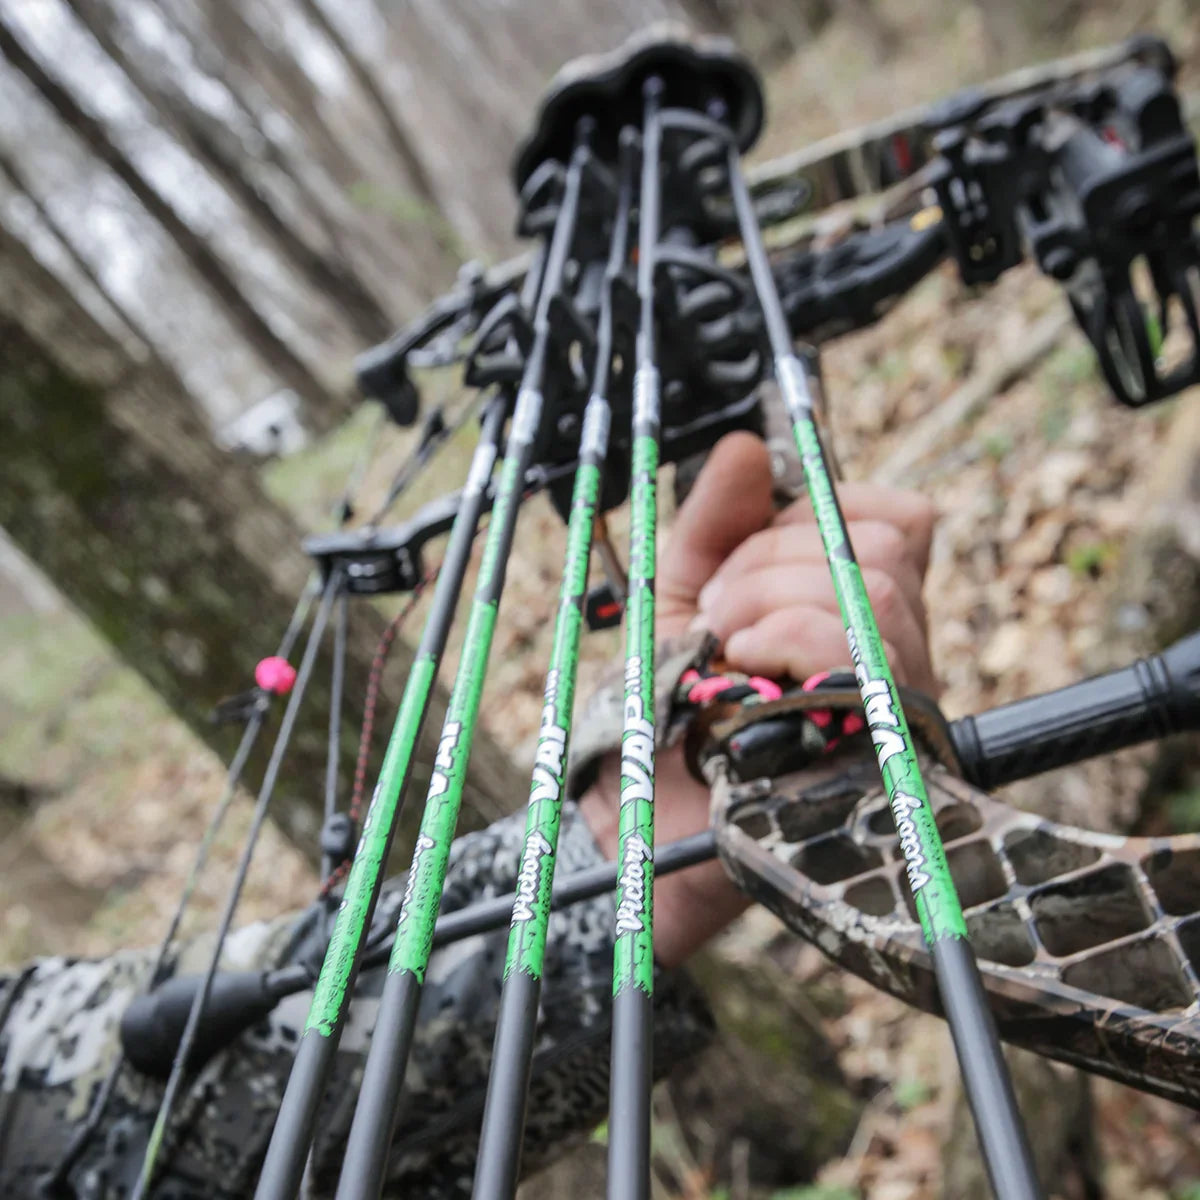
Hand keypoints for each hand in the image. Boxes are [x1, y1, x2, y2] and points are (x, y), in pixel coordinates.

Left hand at [579, 431, 937, 966]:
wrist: (640, 813)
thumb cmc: (668, 704)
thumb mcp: (678, 594)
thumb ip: (712, 523)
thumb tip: (748, 444)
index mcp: (858, 607)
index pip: (899, 520)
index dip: (819, 516)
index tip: (744, 560)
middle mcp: (895, 653)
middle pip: (881, 548)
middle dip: (772, 561)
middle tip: (717, 614)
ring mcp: (893, 704)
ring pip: (873, 593)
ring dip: (771, 601)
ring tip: (723, 649)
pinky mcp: (876, 750)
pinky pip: (861, 659)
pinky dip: (786, 640)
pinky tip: (745, 674)